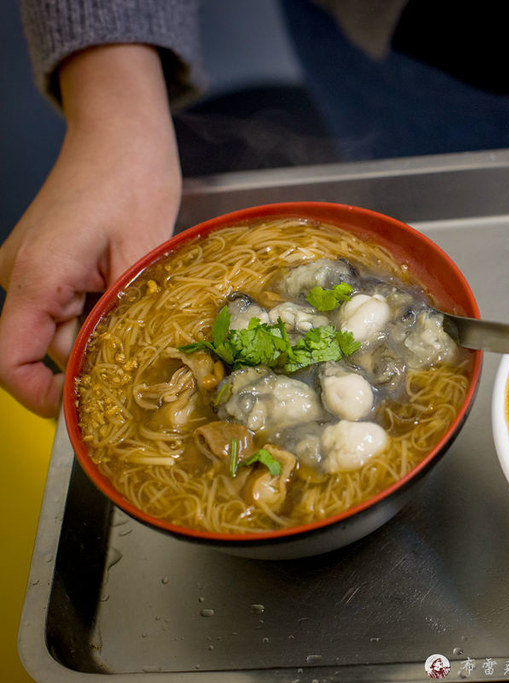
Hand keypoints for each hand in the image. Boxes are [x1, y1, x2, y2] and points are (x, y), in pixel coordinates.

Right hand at [0, 45, 180, 416]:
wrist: (120, 129)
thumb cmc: (131, 175)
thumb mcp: (142, 251)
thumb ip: (122, 312)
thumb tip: (114, 366)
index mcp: (37, 277)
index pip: (12, 362)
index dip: (44, 396)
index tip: (87, 407)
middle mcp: (21, 276)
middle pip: (47, 348)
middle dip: (95, 353)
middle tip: (148, 344)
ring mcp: (31, 268)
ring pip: (62, 327)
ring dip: (103, 326)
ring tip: (142, 301)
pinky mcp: (47, 261)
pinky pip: (68, 304)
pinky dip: (99, 307)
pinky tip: (130, 287)